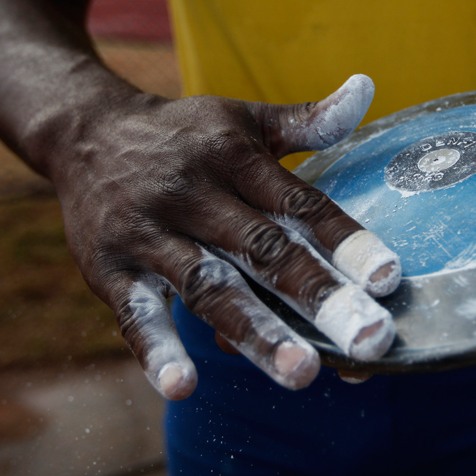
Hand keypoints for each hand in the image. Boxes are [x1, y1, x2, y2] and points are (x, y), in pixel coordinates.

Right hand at [48, 74, 400, 398]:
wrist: (84, 133)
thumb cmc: (184, 135)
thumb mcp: (243, 118)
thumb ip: (307, 119)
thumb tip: (366, 88)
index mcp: (235, 158)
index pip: (300, 204)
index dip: (346, 241)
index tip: (391, 279)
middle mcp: (194, 194)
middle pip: (264, 252)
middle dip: (318, 298)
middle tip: (370, 341)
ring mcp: (148, 234)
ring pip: (209, 288)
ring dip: (255, 332)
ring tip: (302, 373)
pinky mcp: (109, 270)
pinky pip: (135, 314)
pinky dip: (157, 350)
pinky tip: (184, 387)